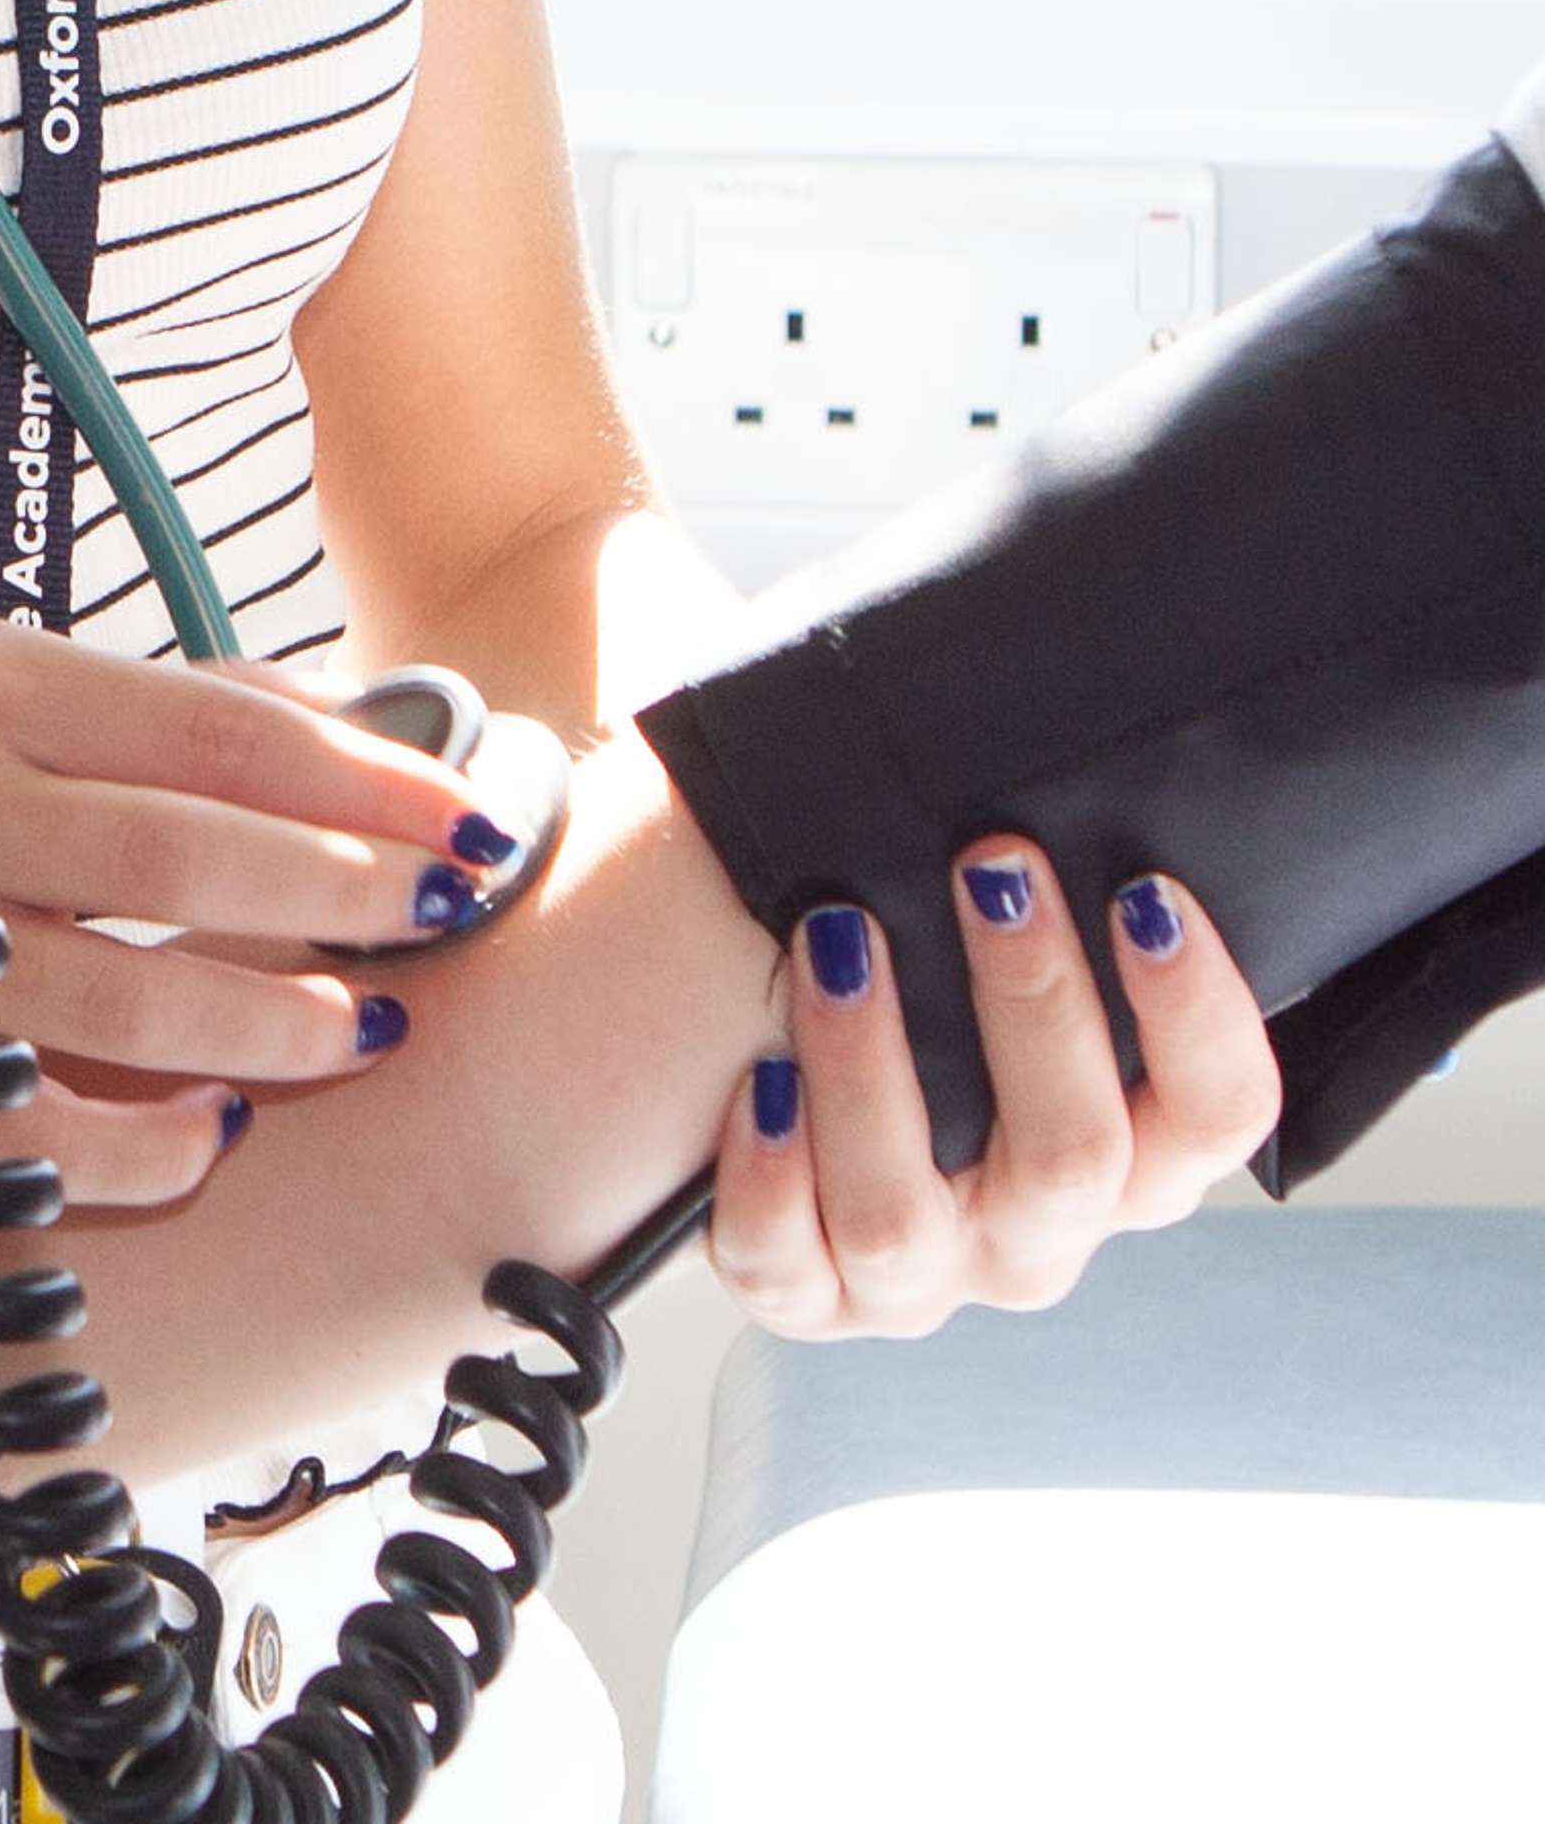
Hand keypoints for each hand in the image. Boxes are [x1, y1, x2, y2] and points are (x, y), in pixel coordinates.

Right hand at [0, 623, 496, 1200]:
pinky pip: (33, 1121)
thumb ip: (158, 710)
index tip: (464, 815)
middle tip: (437, 920)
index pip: (214, 728)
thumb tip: (352, 729)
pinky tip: (212, 1143)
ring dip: (264, 1028)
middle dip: (337, 898)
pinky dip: (137, 1147)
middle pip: (185, 859)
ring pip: (125, 997)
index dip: (357, 781)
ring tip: (354, 1035)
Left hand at [706, 839, 1284, 1336]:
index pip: (1222, 1111)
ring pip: (907, 1216)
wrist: (748, 1064)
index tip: (1148, 891)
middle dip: (1039, 1002)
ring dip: (873, 1068)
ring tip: (835, 938)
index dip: (1202, 1014)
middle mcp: (1037, 1228)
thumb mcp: (976, 911)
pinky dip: (765, 1175)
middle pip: (1080, 1158)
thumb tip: (1029, 676)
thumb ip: (1025, 842)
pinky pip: (783, 1265)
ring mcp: (919, 1277)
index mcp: (1126, 1147)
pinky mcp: (803, 1294)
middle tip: (991, 865)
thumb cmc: (902, 953)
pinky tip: (755, 1081)